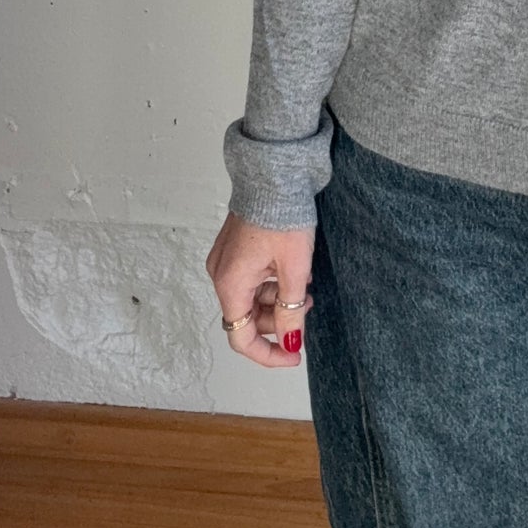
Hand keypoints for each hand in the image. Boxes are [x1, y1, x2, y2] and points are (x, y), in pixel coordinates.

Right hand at [205, 210, 316, 367]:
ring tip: (303, 282)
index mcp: (230, 283)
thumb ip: (291, 310)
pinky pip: (250, 278)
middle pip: (246, 316)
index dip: (268, 353)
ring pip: (250, 297)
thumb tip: (290, 342)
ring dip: (276, 299)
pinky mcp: (234, 247)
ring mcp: (225, 259)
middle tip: (306, 304)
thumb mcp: (294, 269)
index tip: (294, 354)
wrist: (275, 174)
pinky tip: (291, 267)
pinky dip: (270, 281)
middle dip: (277, 319)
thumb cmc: (282, 215)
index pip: (241, 337)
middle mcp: (221, 274)